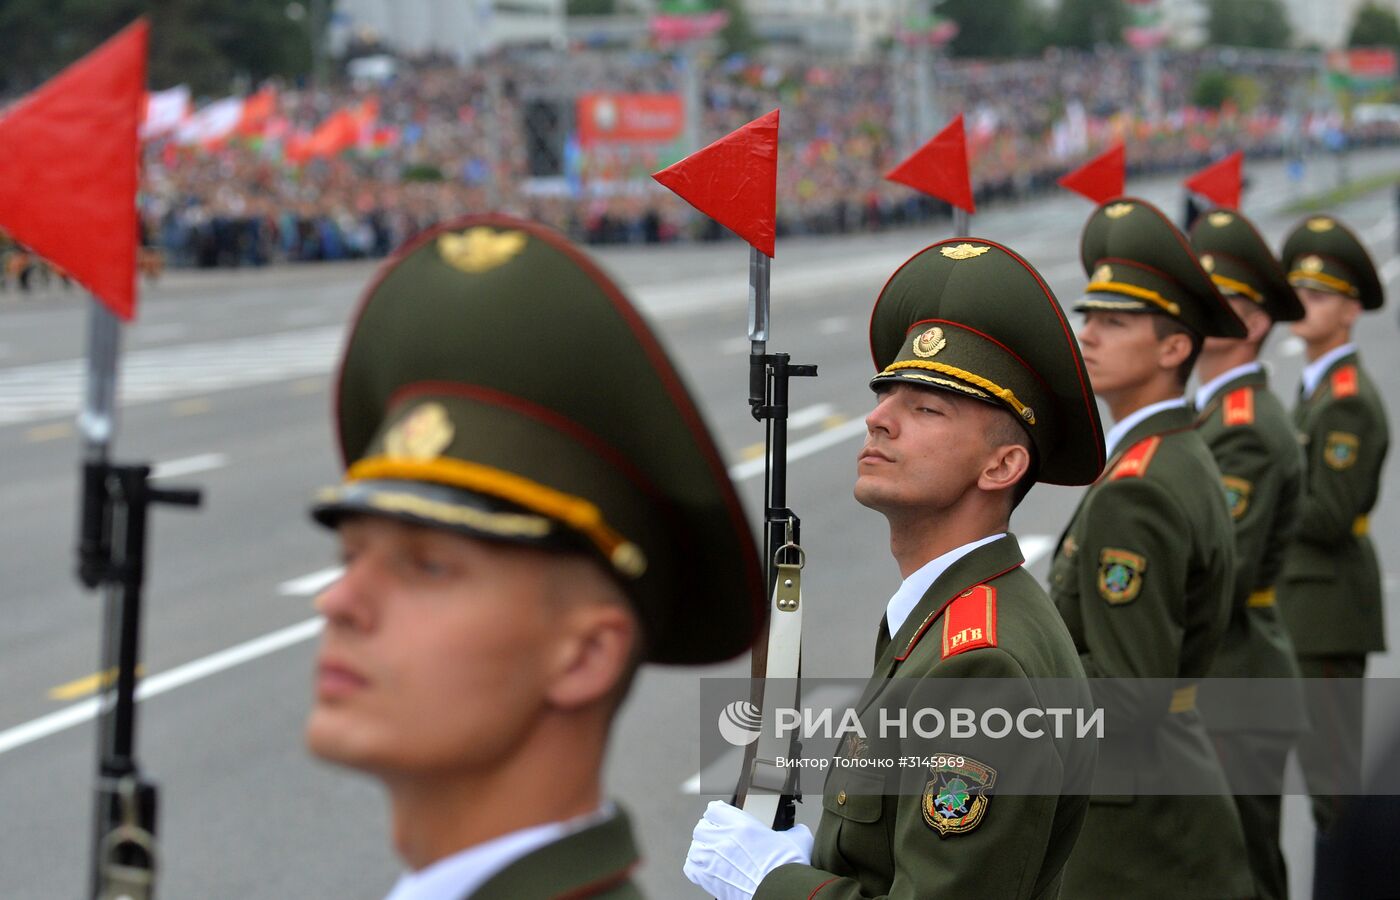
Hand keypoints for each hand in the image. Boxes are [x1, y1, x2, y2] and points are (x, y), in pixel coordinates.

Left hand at [682, 800, 813, 899]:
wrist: (782, 894)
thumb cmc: (788, 870)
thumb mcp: (797, 841)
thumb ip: (794, 831)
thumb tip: (798, 831)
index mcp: (742, 826)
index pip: (714, 809)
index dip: (719, 814)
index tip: (722, 818)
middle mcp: (723, 840)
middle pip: (701, 827)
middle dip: (710, 831)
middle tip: (721, 838)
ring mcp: (713, 861)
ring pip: (695, 847)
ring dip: (702, 849)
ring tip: (713, 854)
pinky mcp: (709, 881)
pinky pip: (691, 868)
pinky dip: (696, 867)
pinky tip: (707, 868)